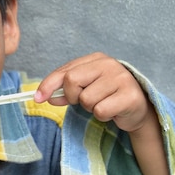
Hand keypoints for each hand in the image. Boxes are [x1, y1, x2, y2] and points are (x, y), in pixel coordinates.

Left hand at [36, 52, 151, 132]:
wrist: (137, 108)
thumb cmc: (108, 96)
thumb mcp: (85, 89)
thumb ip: (65, 90)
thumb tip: (43, 96)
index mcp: (96, 59)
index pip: (65, 70)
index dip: (48, 84)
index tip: (37, 98)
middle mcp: (109, 64)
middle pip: (72, 81)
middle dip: (73, 97)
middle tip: (84, 101)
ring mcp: (121, 79)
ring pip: (86, 99)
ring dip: (91, 108)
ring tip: (103, 104)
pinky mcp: (129, 96)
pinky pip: (101, 111)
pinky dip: (103, 115)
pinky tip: (112, 111)